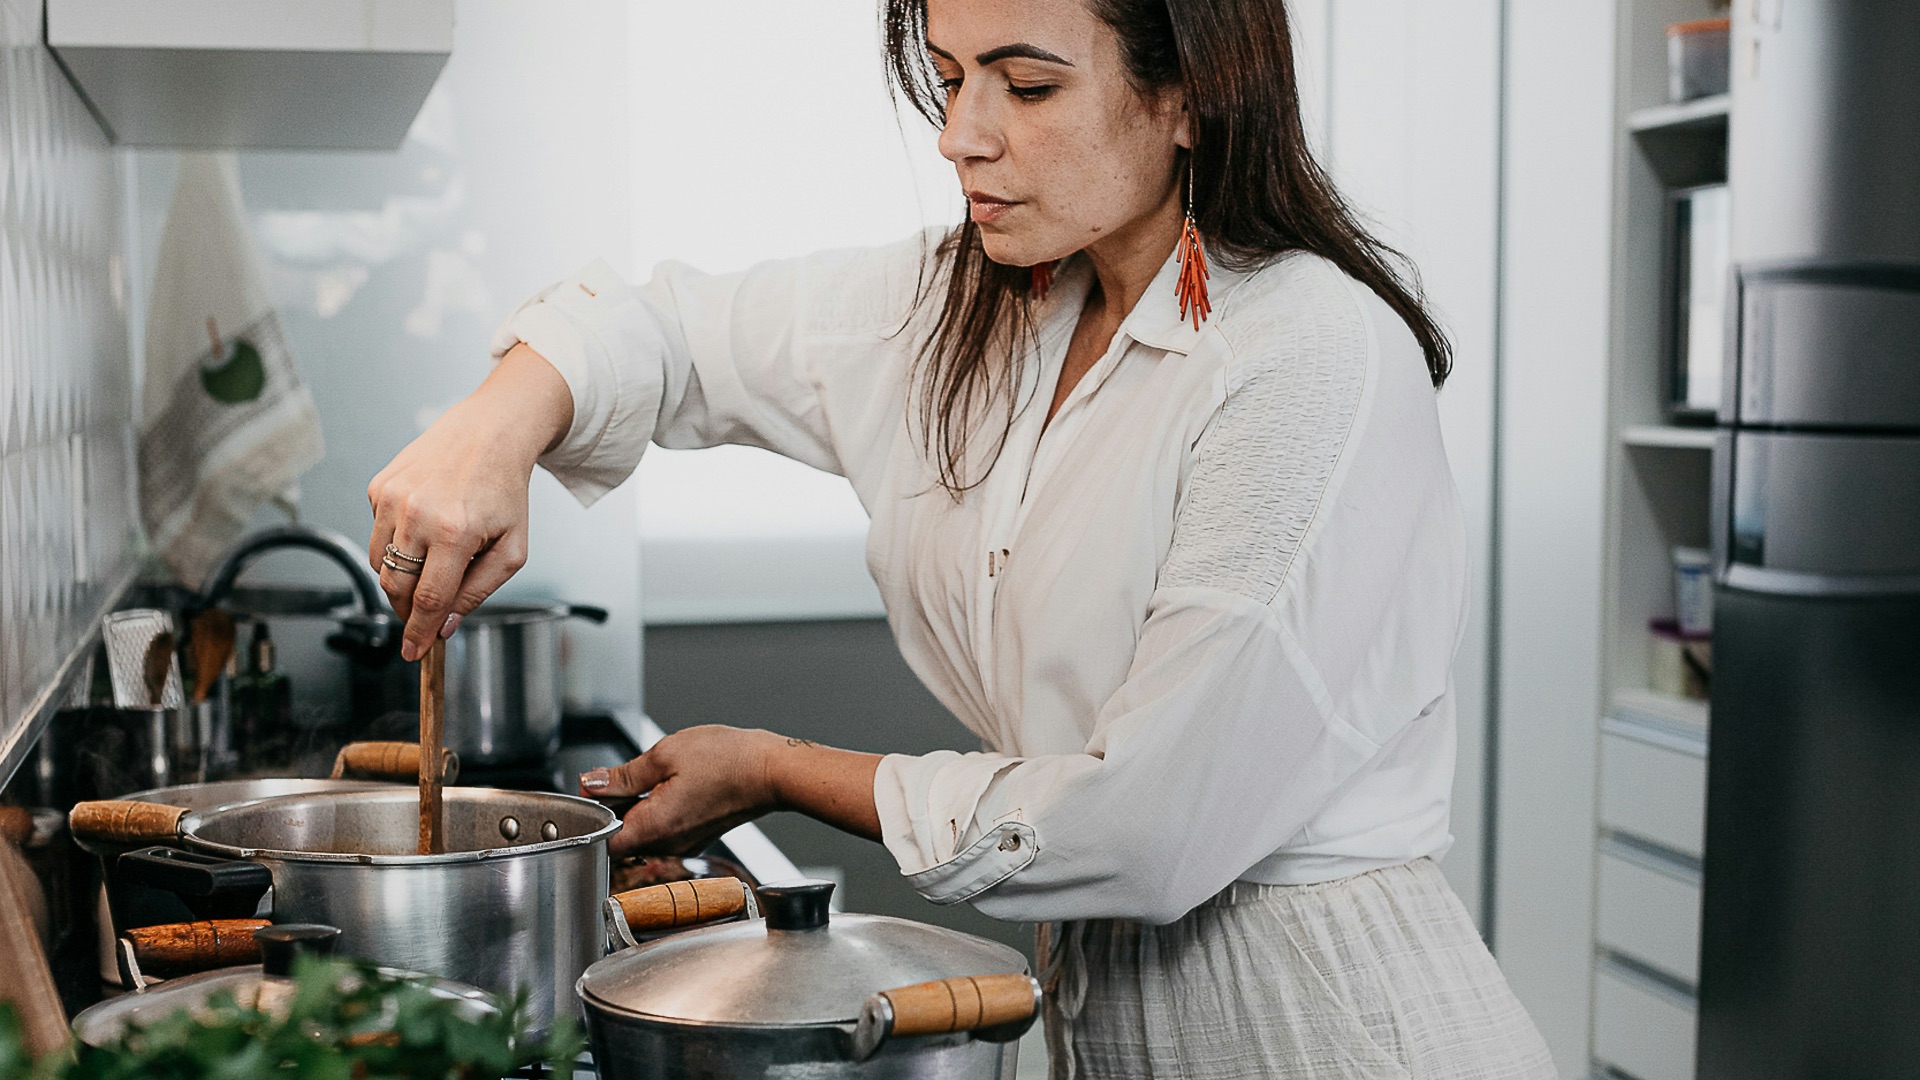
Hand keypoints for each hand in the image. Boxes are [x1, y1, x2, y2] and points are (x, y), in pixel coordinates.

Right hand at [367, 344, 572, 660]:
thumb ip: (479, 590)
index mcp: (454, 532)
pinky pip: (377, 534)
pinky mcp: (378, 487)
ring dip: (400, 579)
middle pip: (397, 587)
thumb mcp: (512, 548)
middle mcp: (416, 514)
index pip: (428, 600)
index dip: (419, 633)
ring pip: (379, 565)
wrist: (489, 432)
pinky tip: (423, 526)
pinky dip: (396, 543)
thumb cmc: (505, 490)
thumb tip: (446, 624)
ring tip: (430, 564)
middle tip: (423, 615)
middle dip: (408, 610)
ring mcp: (392, 498)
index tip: (414, 653)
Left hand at [582, 727, 884, 858]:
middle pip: (620, 837)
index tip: (593, 789)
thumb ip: (622, 774)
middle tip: (622, 775)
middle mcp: (667, 845)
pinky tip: (671, 784)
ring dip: (637, 806)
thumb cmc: (727, 760)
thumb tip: (590, 783)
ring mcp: (683, 844)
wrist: (771, 770)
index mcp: (652, 827)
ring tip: (652, 776)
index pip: (601, 840)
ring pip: (642, 831)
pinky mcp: (696, 836)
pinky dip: (658, 808)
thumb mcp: (664, 755)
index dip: (591, 816)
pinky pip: (664, 829)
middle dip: (614, 807)